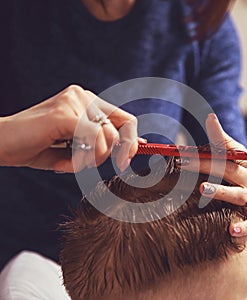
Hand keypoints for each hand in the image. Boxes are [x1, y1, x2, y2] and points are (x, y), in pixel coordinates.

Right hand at [0, 85, 139, 172]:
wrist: (0, 145)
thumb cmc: (37, 147)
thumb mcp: (77, 147)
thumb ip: (102, 144)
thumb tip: (134, 147)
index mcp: (87, 102)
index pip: (124, 118)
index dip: (132, 140)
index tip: (127, 160)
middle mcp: (83, 96)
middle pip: (123, 127)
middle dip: (115, 154)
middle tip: (98, 166)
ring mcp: (74, 101)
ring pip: (108, 137)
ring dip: (93, 160)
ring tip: (71, 162)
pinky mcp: (65, 113)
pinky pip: (92, 140)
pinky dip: (82, 159)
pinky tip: (65, 162)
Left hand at [178, 113, 246, 241]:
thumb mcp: (244, 163)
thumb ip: (226, 145)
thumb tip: (210, 117)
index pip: (229, 149)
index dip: (215, 138)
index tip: (200, 129)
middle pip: (227, 169)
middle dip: (204, 165)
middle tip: (183, 162)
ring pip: (237, 195)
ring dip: (220, 191)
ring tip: (203, 189)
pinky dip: (243, 227)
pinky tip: (232, 229)